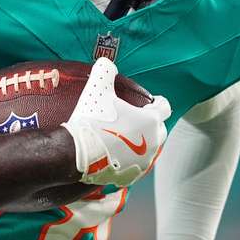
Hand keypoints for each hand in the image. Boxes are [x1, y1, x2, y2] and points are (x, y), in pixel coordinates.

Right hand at [60, 58, 170, 186]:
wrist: (76, 154)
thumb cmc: (91, 121)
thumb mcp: (97, 89)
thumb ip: (105, 71)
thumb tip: (106, 63)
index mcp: (150, 121)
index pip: (164, 107)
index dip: (159, 102)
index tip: (153, 101)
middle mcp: (153, 142)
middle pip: (159, 130)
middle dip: (151, 124)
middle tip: (136, 118)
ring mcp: (143, 162)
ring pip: (149, 149)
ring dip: (142, 142)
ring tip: (125, 137)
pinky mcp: (132, 176)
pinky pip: (136, 165)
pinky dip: (130, 159)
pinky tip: (117, 154)